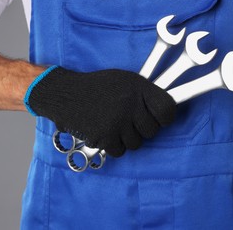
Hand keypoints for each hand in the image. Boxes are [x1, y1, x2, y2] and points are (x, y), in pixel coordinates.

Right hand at [24, 66, 175, 156]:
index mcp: (138, 87)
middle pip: (151, 131)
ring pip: (136, 144)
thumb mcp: (124, 80)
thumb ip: (144, 94)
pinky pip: (119, 151)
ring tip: (112, 124)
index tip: (158, 119)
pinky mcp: (105, 136)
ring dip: (125, 138)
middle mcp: (130, 103)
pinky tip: (103, 131)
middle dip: (141, 129)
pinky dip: (112, 145)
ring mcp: (117, 121)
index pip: (167, 109)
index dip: (164, 117)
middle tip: (128, 120)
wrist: (65, 94)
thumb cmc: (96, 87)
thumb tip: (164, 111)